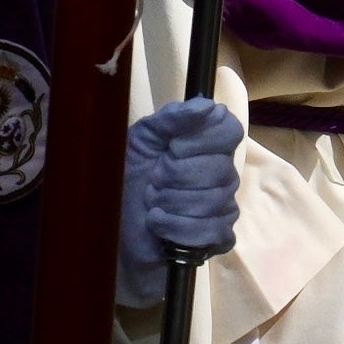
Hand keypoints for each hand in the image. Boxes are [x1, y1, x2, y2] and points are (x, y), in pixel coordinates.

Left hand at [118, 99, 244, 308]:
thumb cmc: (128, 180)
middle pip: (220, 167)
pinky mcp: (219, 237)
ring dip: (171, 204)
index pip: (230, 130)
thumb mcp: (140, 140)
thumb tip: (209, 106)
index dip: (199, 140)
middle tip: (153, 182)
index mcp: (208, 143)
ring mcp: (225, 205)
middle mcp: (223, 172)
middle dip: (175, 177)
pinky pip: (213, 231)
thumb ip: (170, 119)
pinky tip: (161, 228)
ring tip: (153, 206)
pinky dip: (178, 229)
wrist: (114, 229)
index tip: (172, 147)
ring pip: (214, 200)